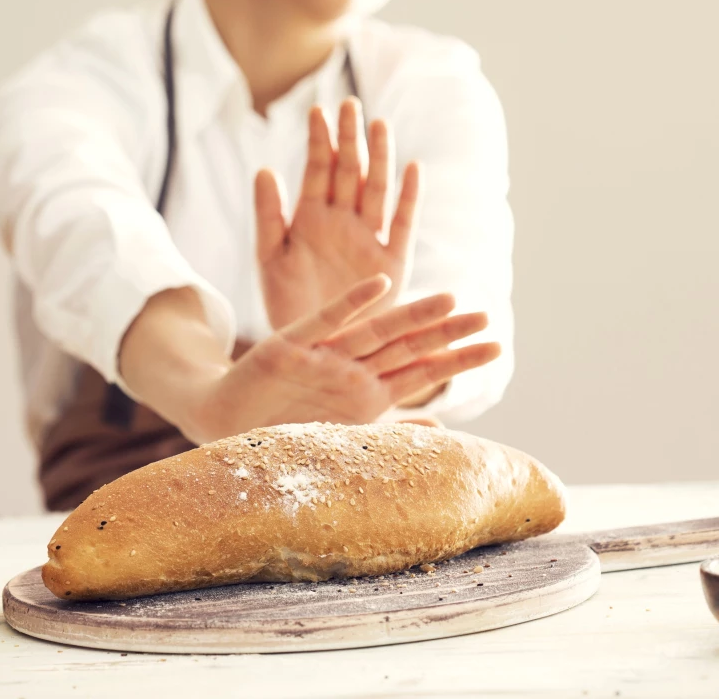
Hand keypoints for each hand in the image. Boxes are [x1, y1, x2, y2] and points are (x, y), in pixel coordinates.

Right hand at [183, 275, 498, 441]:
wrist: (223, 420)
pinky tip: (378, 286)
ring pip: (373, 331)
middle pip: (406, 347)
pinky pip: (323, 323)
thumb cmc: (280, 428)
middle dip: (447, 332)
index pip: (421, 373)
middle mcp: (348, 369)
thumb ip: (390, 430)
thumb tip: (440, 428)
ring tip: (449, 297)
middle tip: (487, 315)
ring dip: (410, 315)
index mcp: (365, 392)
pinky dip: (349, 305)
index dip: (457, 359)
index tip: (495, 346)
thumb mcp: (339, 433)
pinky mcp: (286, 346)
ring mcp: (319, 356)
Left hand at [254, 98, 420, 329]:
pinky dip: (409, 197)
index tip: (317, 110)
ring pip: (376, 189)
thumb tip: (264, 169)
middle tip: (350, 105)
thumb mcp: (270, 259)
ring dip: (380, 158)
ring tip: (379, 125)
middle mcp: (342, 222)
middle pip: (349, 171)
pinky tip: (413, 169)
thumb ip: (267, 216)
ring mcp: (368, 238)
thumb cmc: (288, 305)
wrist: (316, 349)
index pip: (316, 170)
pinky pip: (402, 224)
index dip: (318, 141)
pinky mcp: (392, 261)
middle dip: (349, 138)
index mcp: (310, 217)